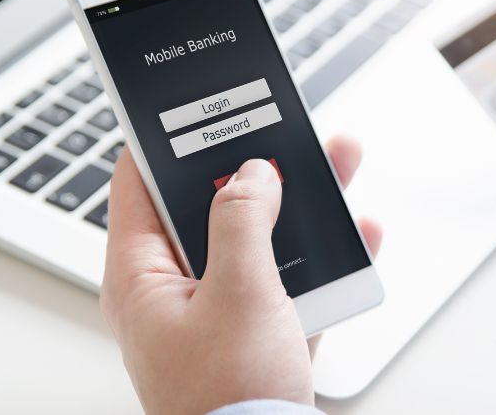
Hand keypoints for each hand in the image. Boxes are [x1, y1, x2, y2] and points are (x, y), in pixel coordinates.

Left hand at [101, 138, 381, 414]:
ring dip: (299, 207)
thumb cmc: (229, 398)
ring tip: (334, 167)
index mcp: (144, 277)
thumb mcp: (239, 292)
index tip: (192, 109)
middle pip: (212, 207)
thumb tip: (253, 174)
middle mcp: (177, 290)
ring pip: (259, 239)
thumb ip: (243, 221)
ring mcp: (221, 311)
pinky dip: (322, 257)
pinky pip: (291, 279)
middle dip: (255, 169)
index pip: (140, 187)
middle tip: (281, 132)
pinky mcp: (259, 332)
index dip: (164, 143)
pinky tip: (356, 235)